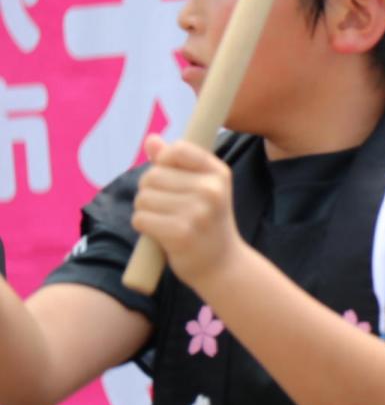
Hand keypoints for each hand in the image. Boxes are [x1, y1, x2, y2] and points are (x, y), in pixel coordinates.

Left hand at [131, 135, 243, 287]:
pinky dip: (143, 226)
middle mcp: (211, 189)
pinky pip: (141, 218)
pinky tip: (160, 235)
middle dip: (150, 192)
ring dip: (145, 211)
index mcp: (218, 173)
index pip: (177, 150)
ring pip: (144, 198)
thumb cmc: (207, 223)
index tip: (170, 179)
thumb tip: (151, 139)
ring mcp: (197, 212)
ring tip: (165, 222)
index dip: (163, 162)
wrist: (222, 265)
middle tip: (167, 209)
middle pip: (153, 176)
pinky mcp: (181, 233)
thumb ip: (175, 163)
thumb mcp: (201, 189)